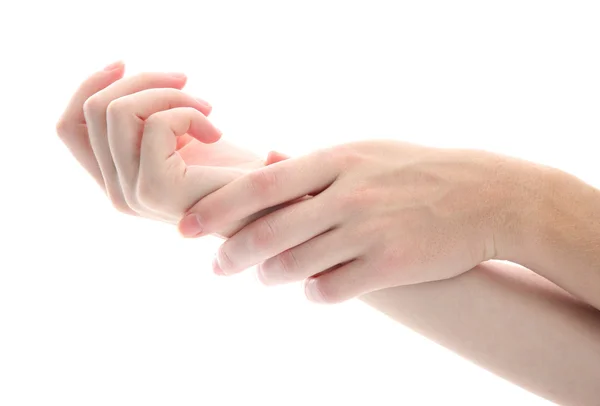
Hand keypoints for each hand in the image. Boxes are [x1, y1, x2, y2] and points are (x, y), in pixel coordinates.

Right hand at [56, 61, 264, 235]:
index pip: (69, 126)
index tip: (126, 64)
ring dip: (168, 94)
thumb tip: (119, 70)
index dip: (91, 86)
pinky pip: (156, 123)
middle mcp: (115, 191)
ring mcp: (132, 193)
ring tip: (206, 109)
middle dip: (144, 82)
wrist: (268, 205)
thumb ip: (142, 117)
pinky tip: (214, 132)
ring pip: (118, 110)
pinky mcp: (155, 189)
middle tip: (188, 85)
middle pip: (95, 109)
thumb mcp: (178, 136)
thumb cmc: (232, 172)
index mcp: (115, 178)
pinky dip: (188, 113)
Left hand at [180, 140, 523, 301]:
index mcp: (336, 160)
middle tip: (216, 264)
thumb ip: (314, 163)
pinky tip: (314, 287)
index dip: (217, 208)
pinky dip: (314, 291)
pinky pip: (331, 289)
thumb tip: (266, 163)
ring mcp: (369, 231)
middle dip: (232, 252)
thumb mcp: (365, 152)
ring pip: (296, 265)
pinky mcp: (391, 266)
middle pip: (269, 231)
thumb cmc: (417, 170)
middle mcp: (347, 195)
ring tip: (265, 275)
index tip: (187, 226)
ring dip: (272, 274)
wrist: (485, 196)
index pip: (260, 187)